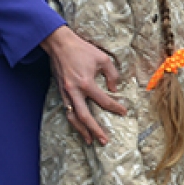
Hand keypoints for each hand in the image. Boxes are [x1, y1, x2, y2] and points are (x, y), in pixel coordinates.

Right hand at [43, 26, 125, 145]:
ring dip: (81, 130)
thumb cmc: (82, 49)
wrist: (59, 43)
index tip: (124, 112)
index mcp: (86, 83)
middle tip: (104, 141)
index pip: (104, 101)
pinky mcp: (60, 92)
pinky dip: (73, 120)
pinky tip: (79, 126)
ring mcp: (65, 93)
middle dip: (95, 130)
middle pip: (85, 117)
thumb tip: (115, 90)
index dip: (116, 107)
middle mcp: (74, 91)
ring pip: (72, 117)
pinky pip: (67, 110)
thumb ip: (112, 75)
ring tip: (90, 140)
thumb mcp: (103, 58)